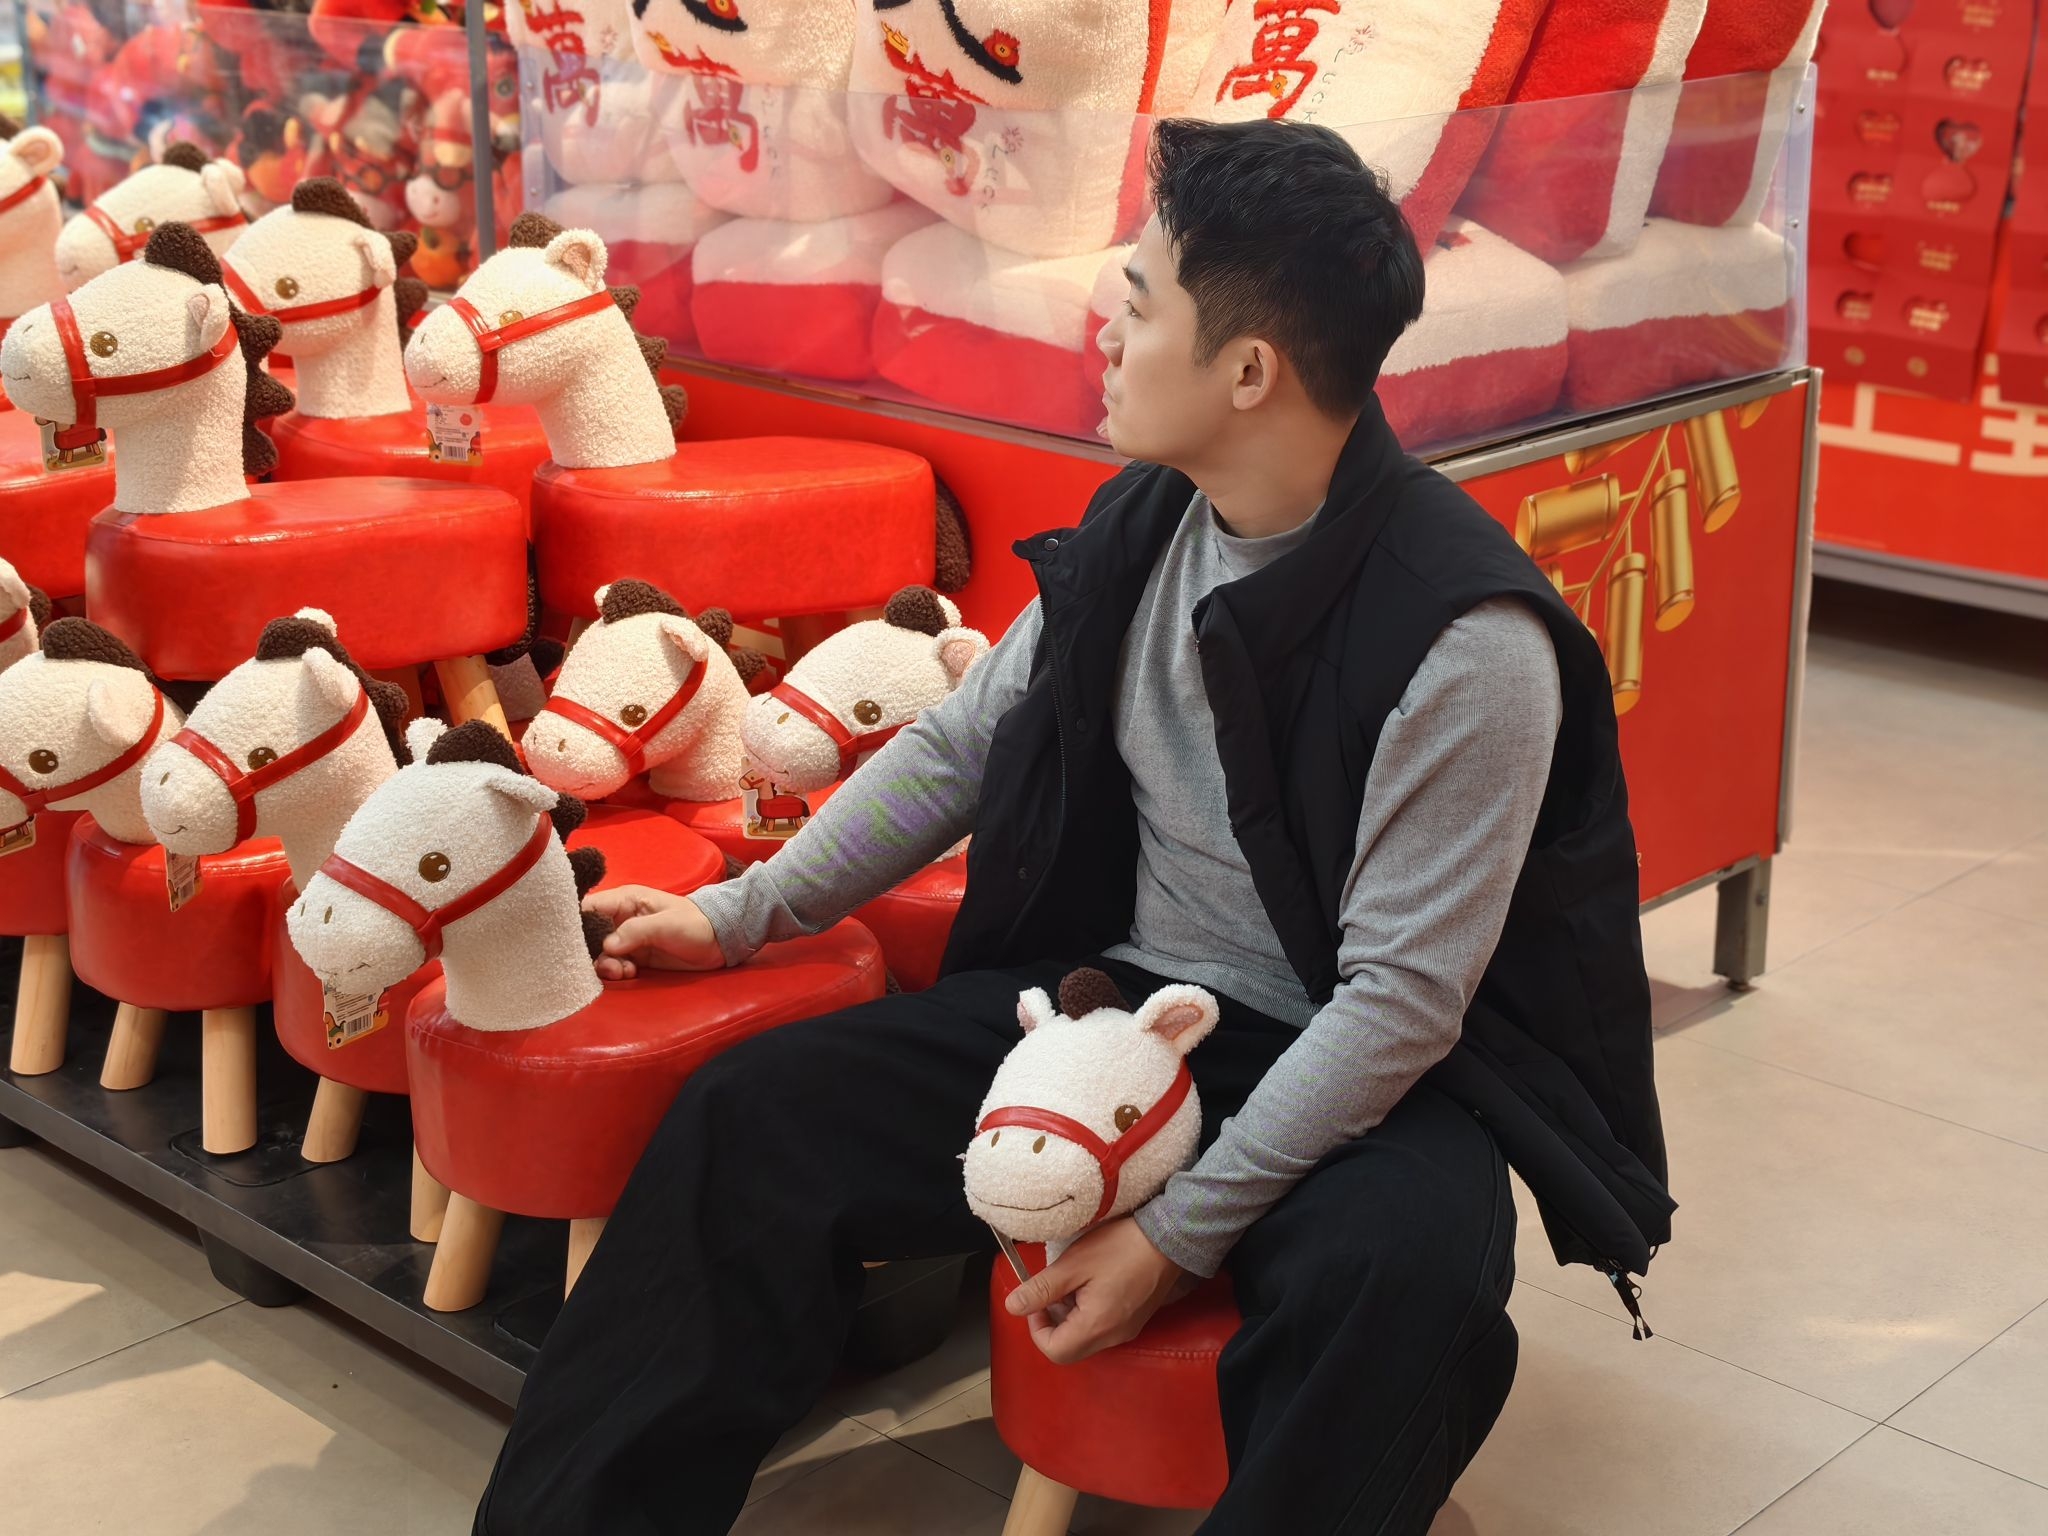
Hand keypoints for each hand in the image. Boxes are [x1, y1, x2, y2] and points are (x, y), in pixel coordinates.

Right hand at [582, 885, 723, 979]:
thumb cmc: (695, 924)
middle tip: (609, 963)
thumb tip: (606, 946)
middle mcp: (620, 918)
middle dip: (591, 951)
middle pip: (588, 935)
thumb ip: (636, 931)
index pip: (588, 907)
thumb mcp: (666, 924)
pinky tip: (631, 973)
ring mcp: (626, 939)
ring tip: (624, 970)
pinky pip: (614, 965)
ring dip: (606, 965)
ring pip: (599, 954)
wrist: (719, 942)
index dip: (575, 923)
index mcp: (625, 900)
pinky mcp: (634, 956)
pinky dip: (617, 972)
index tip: (572, 944)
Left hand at [1003, 1217, 1186, 1364]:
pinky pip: (1102, 1329)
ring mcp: (1127, 1331)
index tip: (1037, 1300)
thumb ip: (1041, 1289)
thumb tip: (1012, 1306)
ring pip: (1085, 1340)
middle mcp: (1113, 1338)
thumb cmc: (1120, 1247)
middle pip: (1069, 1350)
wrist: (1167, 1237)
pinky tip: (1091, 1286)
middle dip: (1052, 1325)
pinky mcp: (1135, 1321)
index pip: (1054, 1351)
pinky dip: (1087, 1315)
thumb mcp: (1073, 1265)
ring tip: (1072, 1284)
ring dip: (1069, 1319)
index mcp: (1096, 1327)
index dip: (1036, 1328)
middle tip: (1052, 1293)